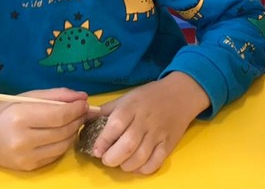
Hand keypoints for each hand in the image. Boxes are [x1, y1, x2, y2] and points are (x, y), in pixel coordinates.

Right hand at [0, 87, 89, 170]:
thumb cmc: (6, 111)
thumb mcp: (29, 96)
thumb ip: (57, 95)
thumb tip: (83, 97)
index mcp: (21, 117)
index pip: (59, 115)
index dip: (77, 109)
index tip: (84, 102)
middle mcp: (22, 140)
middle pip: (64, 130)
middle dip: (78, 119)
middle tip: (83, 110)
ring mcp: (25, 157)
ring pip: (63, 144)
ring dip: (73, 131)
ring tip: (73, 121)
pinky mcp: (28, 167)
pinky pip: (56, 155)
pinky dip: (64, 143)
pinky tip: (62, 134)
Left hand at [89, 72, 209, 173]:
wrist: (180, 94)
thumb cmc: (149, 96)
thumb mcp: (126, 97)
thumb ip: (106, 110)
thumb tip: (84, 119)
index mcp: (132, 107)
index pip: (115, 125)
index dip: (103, 141)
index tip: (96, 150)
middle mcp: (145, 120)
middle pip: (127, 145)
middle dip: (112, 158)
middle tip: (107, 158)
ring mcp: (158, 133)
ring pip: (140, 157)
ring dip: (126, 165)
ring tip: (121, 162)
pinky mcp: (169, 144)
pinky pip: (155, 163)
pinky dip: (143, 169)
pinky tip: (137, 165)